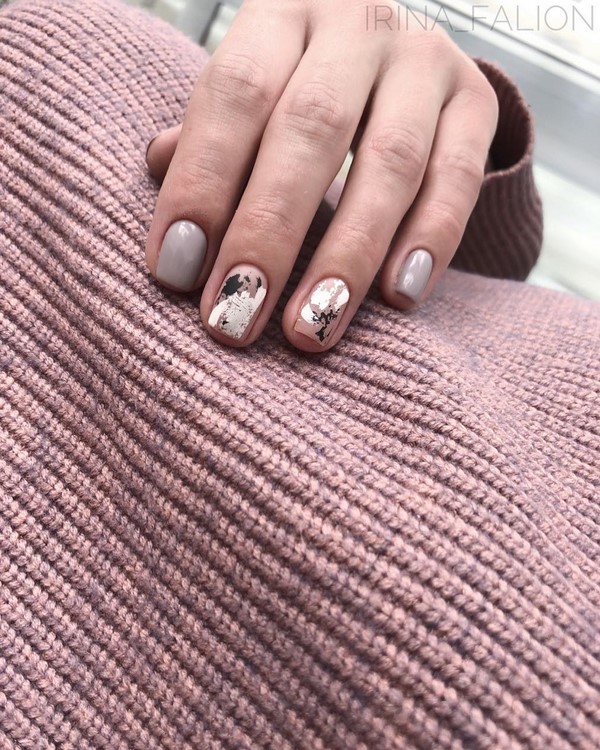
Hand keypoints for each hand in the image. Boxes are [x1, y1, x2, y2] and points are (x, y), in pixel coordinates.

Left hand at [145, 0, 498, 350]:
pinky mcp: (475, 101)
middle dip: (268, 233)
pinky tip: (398, 299)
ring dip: (347, 256)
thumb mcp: (252, 97)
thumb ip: (209, 146)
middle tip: (234, 317)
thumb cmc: (299, 89)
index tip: (174, 272)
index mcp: (282, 15)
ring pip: (391, 161)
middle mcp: (357, 26)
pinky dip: (431, 241)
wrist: (393, 54)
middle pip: (311, 128)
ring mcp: (425, 59)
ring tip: (311, 330)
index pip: (234, 92)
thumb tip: (168, 212)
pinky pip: (460, 177)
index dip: (202, 183)